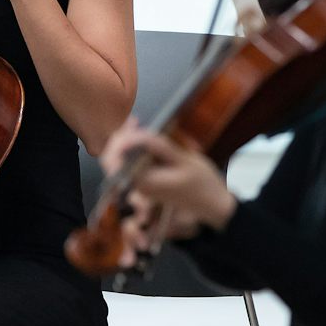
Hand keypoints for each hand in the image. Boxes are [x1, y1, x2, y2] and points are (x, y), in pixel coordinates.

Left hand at [106, 126, 234, 265]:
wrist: (213, 205)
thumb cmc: (202, 183)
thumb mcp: (184, 159)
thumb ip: (159, 146)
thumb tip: (135, 135)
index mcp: (143, 182)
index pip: (114, 161)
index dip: (119, 140)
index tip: (133, 124)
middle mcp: (137, 185)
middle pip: (113, 160)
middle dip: (121, 138)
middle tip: (135, 121)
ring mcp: (141, 184)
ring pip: (121, 161)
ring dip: (127, 141)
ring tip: (137, 124)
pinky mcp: (147, 181)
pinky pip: (132, 163)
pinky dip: (134, 148)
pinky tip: (144, 136)